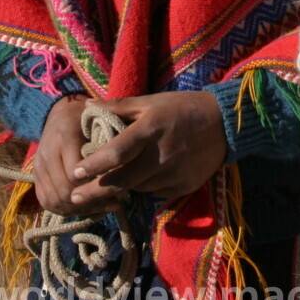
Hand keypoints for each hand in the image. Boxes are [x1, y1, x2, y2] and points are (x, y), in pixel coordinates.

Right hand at [33, 95, 116, 215]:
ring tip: (103, 208)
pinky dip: (65, 210)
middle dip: (90, 201)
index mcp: (65, 136)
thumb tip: (126, 170)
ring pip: (55, 200)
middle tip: (115, 203)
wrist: (62, 112)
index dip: (96, 185)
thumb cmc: (88, 117)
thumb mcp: (103, 121)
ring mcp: (39, 165)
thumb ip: (111, 141)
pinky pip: (46, 201)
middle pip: (64, 191)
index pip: (76, 173)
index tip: (119, 188)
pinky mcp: (35, 175)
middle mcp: (48, 152)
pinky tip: (86, 209)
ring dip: (79, 210)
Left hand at [69, 91, 226, 206]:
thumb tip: (87, 106)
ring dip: (122, 187)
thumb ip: (117, 106)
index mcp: (150, 130)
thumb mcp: (150, 101)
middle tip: (75, 198)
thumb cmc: (182, 108)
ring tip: (108, 183)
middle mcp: (161, 155)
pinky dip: (144, 188)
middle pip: (122, 181)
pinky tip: (142, 178)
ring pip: (137, 188)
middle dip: (95, 191)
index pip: (116, 153)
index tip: (75, 173)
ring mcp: (173, 174)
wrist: (224, 124)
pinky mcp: (183, 187)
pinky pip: (155, 193)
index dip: (93, 166)